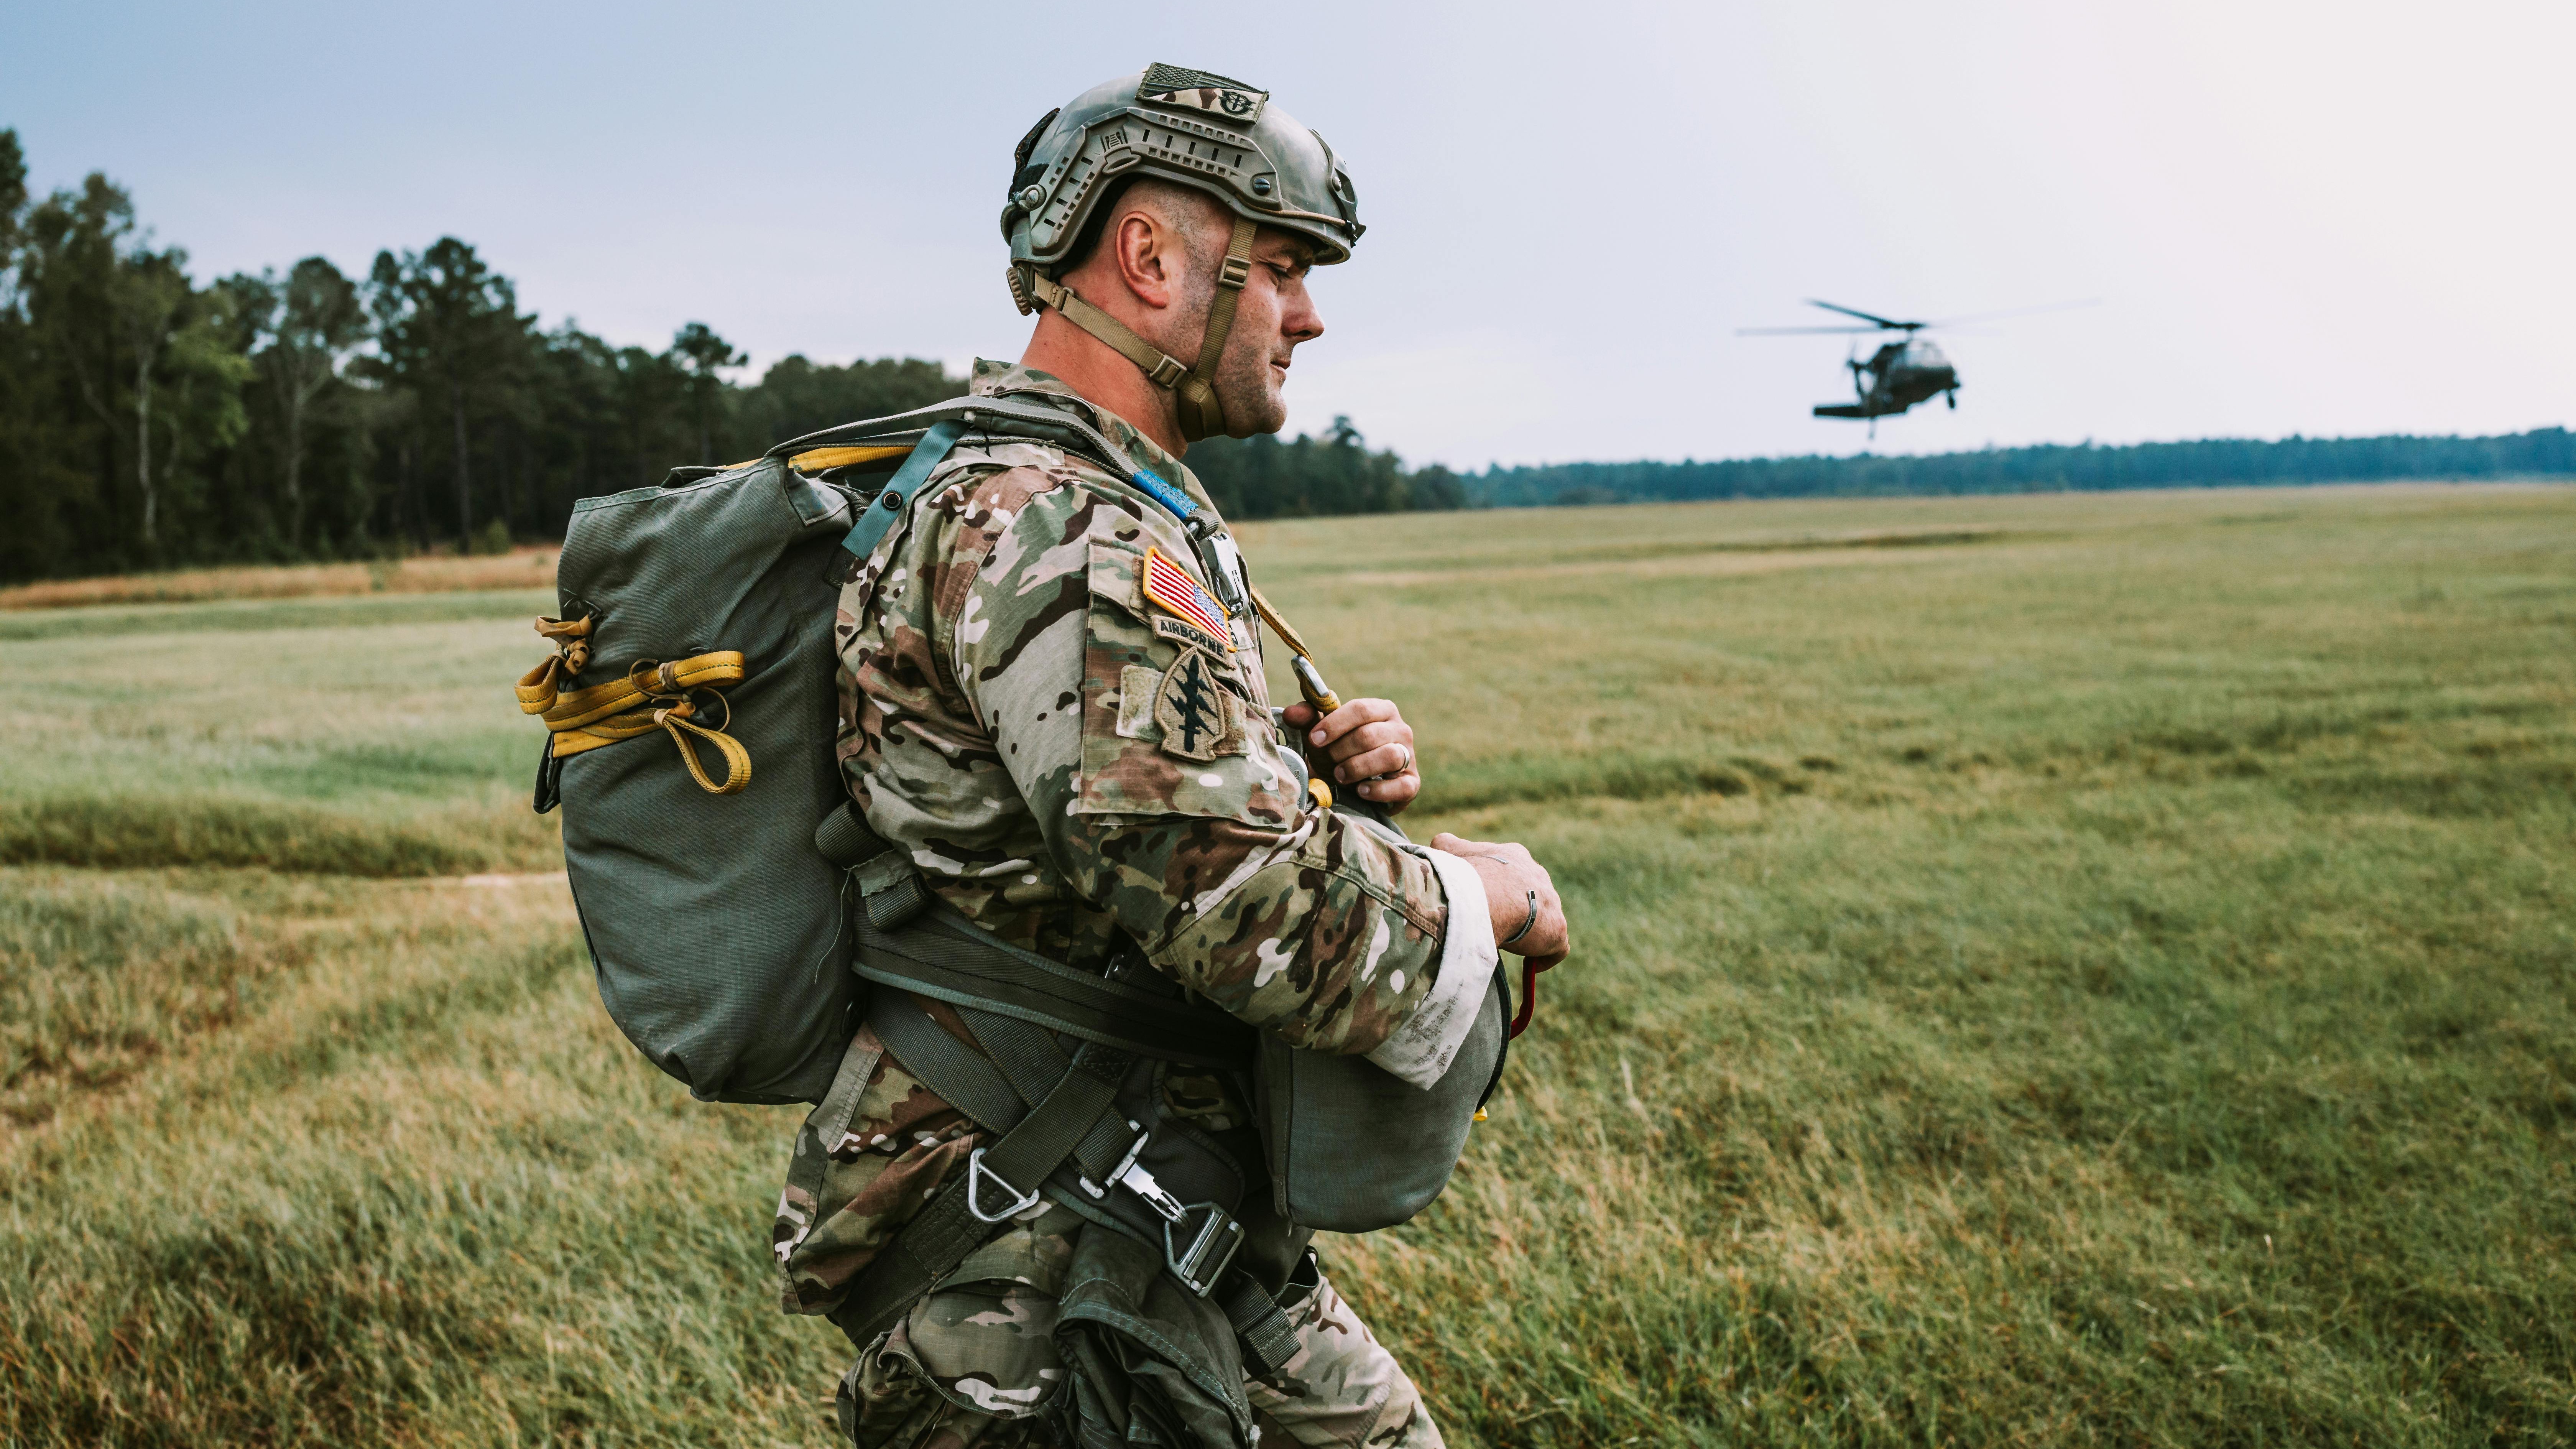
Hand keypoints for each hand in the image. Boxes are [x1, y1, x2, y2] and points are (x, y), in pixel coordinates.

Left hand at [1283, 697, 1419, 812]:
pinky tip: (1360, 791)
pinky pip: (1401, 786)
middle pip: (1370, 735)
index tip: (1314, 739)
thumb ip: (1307, 719)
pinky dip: (1377, 790)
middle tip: (1327, 761)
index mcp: (1381, 710)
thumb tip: (1290, 713)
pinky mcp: (1412, 784)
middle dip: (1341, 750)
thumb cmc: (1338, 752)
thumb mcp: (1322, 734)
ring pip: (1389, 756)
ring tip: (1340, 776)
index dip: (1334, 724)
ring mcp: (1409, 756)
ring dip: (1357, 768)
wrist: (1352, 786)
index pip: (1361, 709)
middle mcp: (1400, 729)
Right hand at [1430, 833, 1568, 968]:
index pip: (1509, 871)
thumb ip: (1448, 846)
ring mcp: (1551, 901)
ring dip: (1530, 931)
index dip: (1499, 888)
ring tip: (1509, 945)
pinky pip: (1557, 946)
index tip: (1486, 902)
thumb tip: (1440, 843)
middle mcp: (1537, 875)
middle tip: (1495, 924)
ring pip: (1544, 917)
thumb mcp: (1450, 853)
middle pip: (1529, 894)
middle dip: (1515, 908)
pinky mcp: (1557, 928)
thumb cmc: (1465, 876)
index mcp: (1513, 857)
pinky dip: (1545, 956)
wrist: (1486, 897)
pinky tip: (1530, 964)